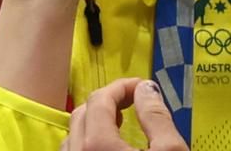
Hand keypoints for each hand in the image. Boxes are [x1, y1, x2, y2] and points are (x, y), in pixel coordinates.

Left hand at [61, 78, 187, 150]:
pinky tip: (107, 146)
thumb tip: (145, 88)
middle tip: (134, 100)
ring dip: (95, 120)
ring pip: (75, 133)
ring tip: (121, 120)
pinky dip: (87, 140)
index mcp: (97, 143)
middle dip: (108, 101)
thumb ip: (157, 117)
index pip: (101, 99)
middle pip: (83, 112)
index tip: (143, 87)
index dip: (123, 87)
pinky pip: (74, 150)